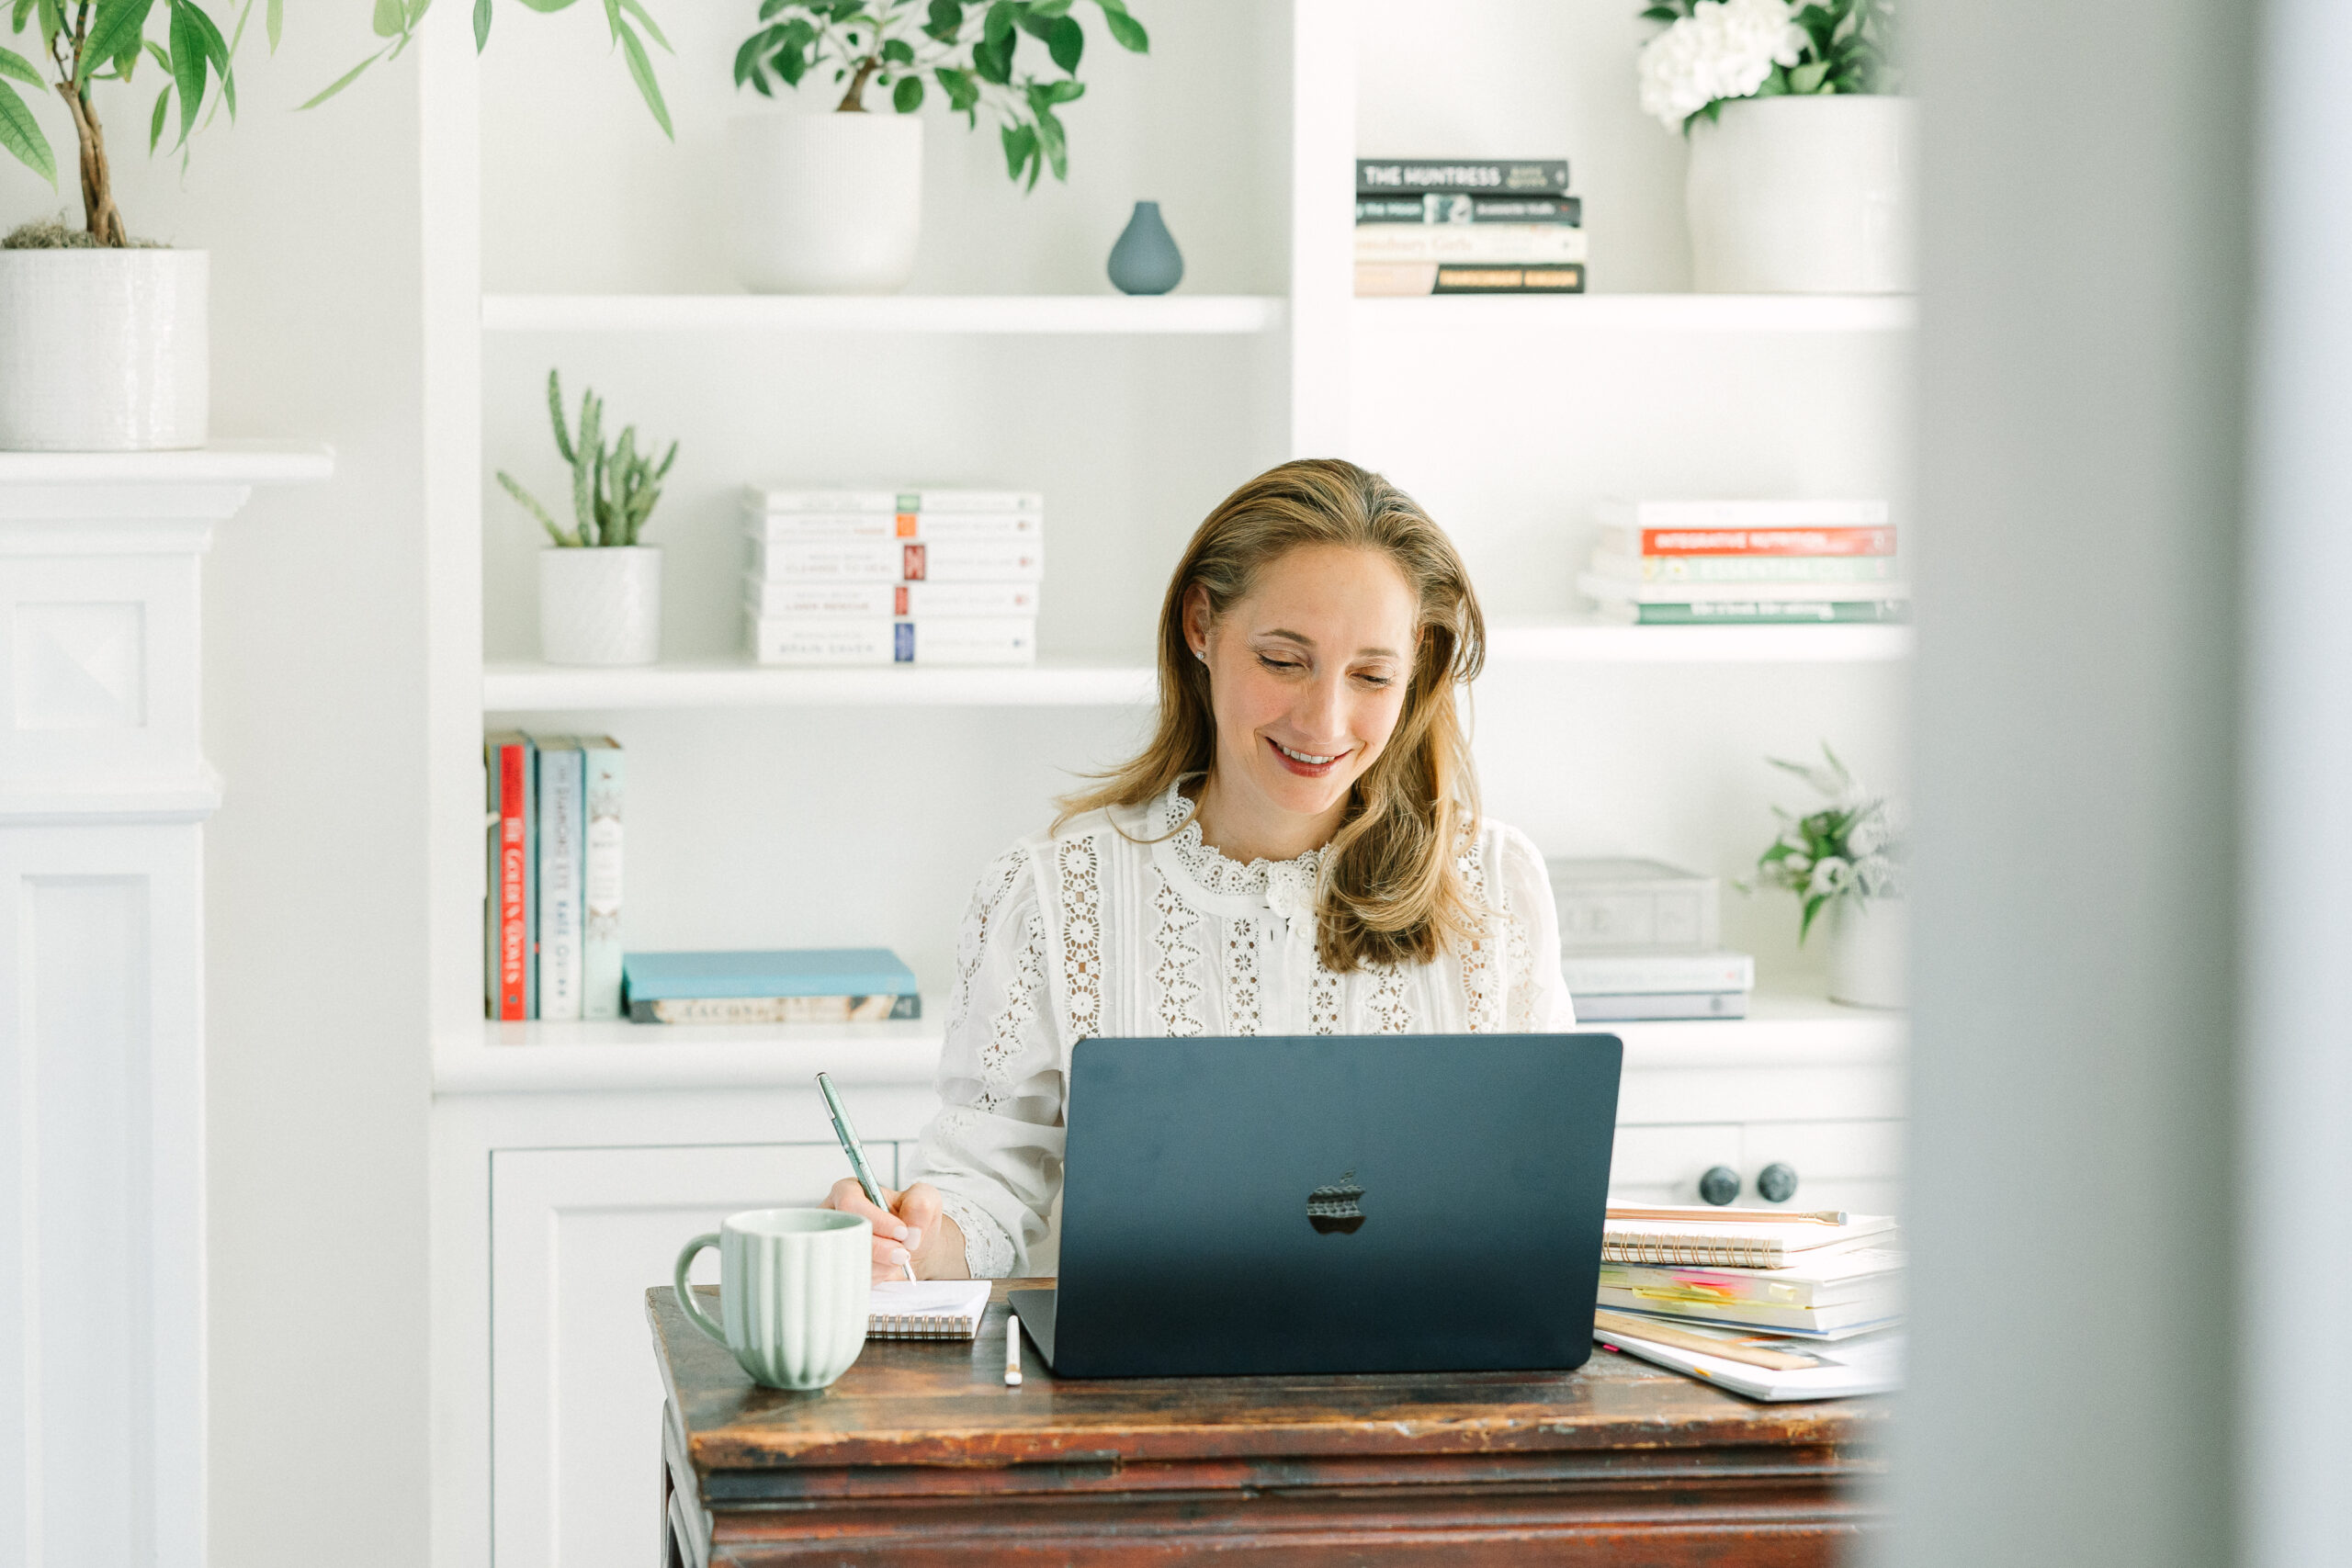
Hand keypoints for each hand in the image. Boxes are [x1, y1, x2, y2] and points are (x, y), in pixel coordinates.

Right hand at [824, 1178, 944, 1282]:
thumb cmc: (910, 1219)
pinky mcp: (838, 1265)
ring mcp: (834, 1243)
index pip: (850, 1203)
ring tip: (896, 1258)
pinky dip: (875, 1276)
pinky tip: (885, 1267)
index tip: (902, 1232)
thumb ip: (921, 1205)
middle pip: (847, 1234)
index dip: (877, 1220)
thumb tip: (911, 1229)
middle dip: (881, 1248)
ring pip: (849, 1259)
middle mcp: (836, 1217)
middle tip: (903, 1253)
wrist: (911, 1247)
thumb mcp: (925, 1199)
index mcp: (849, 1191)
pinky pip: (851, 1276)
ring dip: (881, 1264)